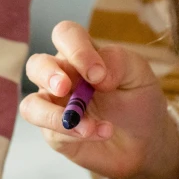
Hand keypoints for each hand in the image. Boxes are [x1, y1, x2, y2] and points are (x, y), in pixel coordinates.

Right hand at [20, 21, 178, 178]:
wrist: (146, 142)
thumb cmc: (139, 101)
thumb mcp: (139, 74)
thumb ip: (118, 62)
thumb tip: (94, 74)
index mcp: (81, 54)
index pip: (65, 36)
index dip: (75, 50)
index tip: (97, 74)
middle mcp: (62, 77)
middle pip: (36, 65)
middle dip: (48, 75)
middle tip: (65, 88)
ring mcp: (55, 107)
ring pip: (31, 105)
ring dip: (52, 114)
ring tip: (84, 124)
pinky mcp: (55, 134)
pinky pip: (51, 132)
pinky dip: (73, 133)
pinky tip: (100, 133)